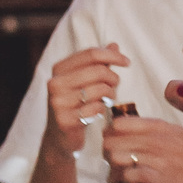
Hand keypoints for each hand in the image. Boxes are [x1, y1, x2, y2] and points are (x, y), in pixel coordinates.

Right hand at [45, 44, 129, 158]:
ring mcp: (58, 102)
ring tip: (107, 100)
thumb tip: (114, 44)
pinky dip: (103, 110)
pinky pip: (97, 108)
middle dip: (113, 78)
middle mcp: (55, 83)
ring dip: (111, 95)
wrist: (60, 137)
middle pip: (98, 71)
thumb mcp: (84, 81)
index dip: (113, 55)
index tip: (127, 62)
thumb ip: (99, 64)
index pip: (91, 53)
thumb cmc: (76, 104)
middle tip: (115, 86)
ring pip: (100, 90)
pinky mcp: (65, 120)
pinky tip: (98, 112)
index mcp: (59, 69)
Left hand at [104, 113, 182, 182]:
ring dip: (113, 167)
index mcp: (160, 126)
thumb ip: (154, 131)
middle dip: (107, 151)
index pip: (120, 123)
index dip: (110, 134)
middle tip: (113, 161)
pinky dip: (123, 180)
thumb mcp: (178, 136)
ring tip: (118, 173)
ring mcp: (157, 158)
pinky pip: (127, 176)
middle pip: (111, 140)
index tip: (113, 142)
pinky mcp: (158, 178)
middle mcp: (156, 139)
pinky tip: (128, 182)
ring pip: (115, 157)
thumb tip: (127, 130)